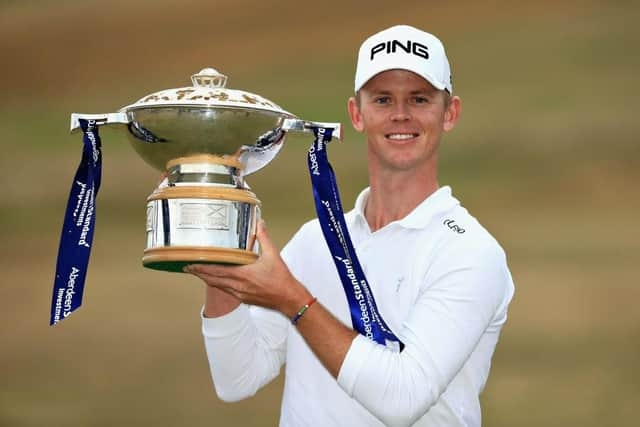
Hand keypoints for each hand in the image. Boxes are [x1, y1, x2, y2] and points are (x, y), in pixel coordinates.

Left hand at [185, 220, 311, 316]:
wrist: (289, 299)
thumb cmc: (282, 279)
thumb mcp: (273, 255)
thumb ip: (264, 238)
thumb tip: (260, 223)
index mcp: (243, 275)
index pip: (216, 271)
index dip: (201, 267)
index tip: (190, 263)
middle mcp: (238, 286)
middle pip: (212, 280)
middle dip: (199, 273)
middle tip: (188, 267)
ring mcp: (240, 294)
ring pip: (218, 286)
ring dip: (207, 279)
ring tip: (198, 272)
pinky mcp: (244, 299)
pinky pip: (226, 291)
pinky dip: (218, 284)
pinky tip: (218, 280)